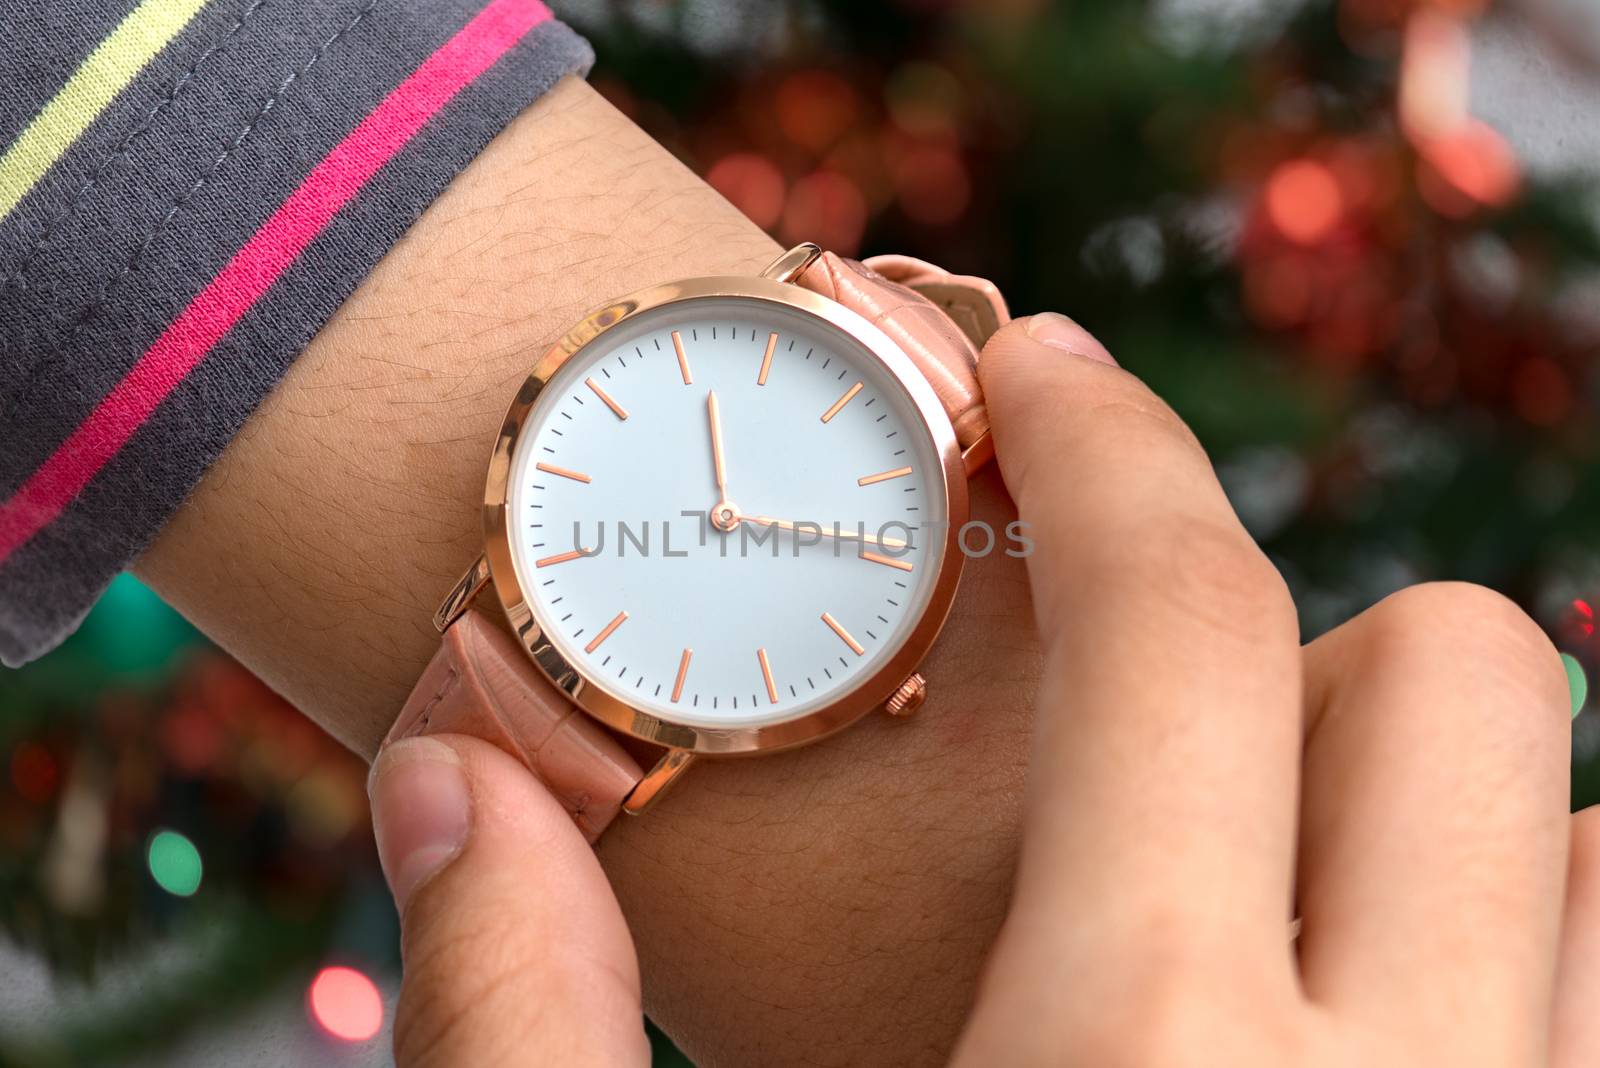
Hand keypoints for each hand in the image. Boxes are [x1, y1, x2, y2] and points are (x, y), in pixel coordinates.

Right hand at [372, 311, 1587, 1066]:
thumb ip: (524, 1021)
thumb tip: (456, 779)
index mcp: (1122, 1064)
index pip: (1186, 623)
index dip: (1111, 449)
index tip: (1051, 385)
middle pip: (1454, 683)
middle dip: (1294, 637)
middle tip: (1145, 699)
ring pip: (1591, 843)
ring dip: (1438, 793)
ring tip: (1267, 854)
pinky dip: (1523, 936)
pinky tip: (1371, 1000)